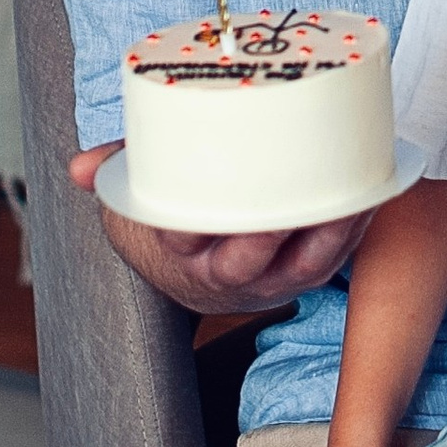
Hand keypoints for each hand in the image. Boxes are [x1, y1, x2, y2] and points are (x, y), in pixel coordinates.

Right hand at [70, 145, 367, 319]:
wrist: (204, 272)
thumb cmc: (181, 216)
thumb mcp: (144, 193)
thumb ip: (119, 168)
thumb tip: (77, 168)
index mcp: (183, 251)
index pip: (183, 240)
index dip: (197, 226)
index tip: (212, 204)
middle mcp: (226, 273)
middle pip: (246, 260)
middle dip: (269, 234)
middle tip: (288, 199)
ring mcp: (271, 278)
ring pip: (303, 264)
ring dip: (329, 232)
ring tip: (349, 191)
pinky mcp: (306, 273)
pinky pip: (334, 257)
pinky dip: (353, 230)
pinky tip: (369, 194)